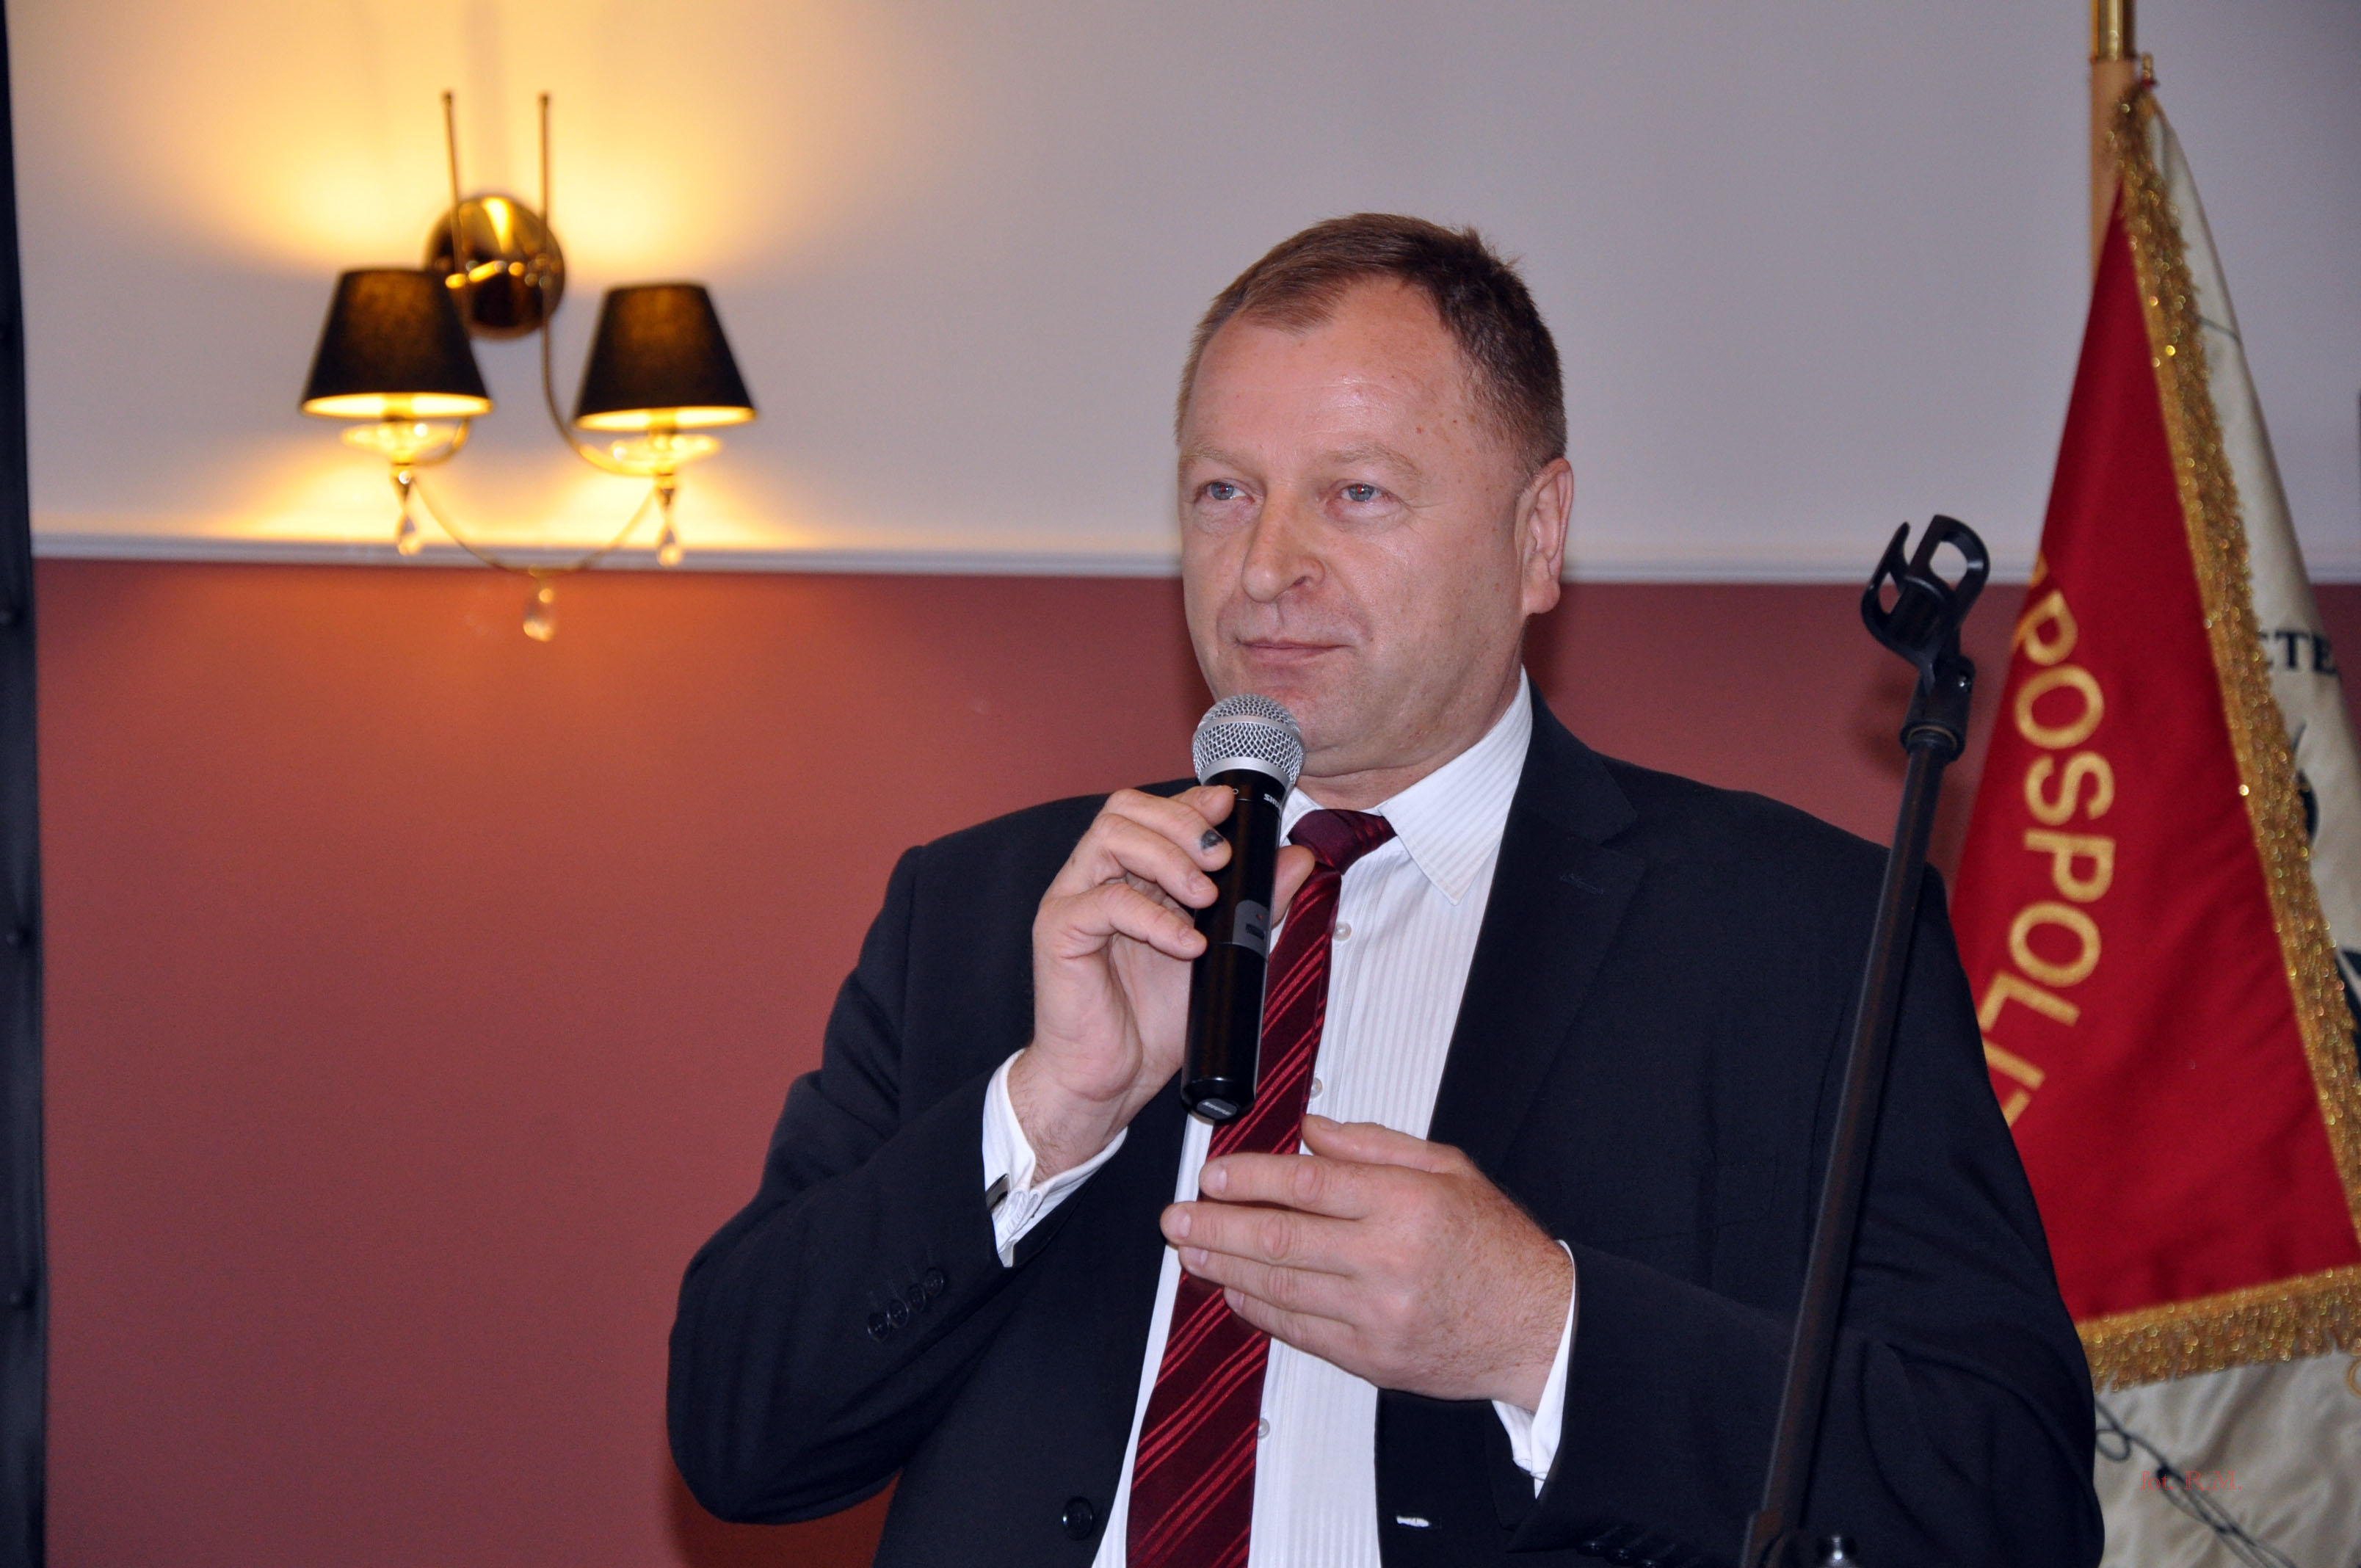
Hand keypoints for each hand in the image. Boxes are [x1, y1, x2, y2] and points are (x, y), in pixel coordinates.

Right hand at [1010, 786, 1313, 1178]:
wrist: (1111, 1080)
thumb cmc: (1153, 1022)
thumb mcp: (1223, 958)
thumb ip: (1256, 908)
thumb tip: (1297, 859)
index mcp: (1133, 875)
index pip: (1155, 812)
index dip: (1192, 802)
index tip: (1230, 808)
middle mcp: (1099, 878)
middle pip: (1126, 809)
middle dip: (1182, 822)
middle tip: (1221, 858)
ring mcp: (1075, 900)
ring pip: (1111, 838)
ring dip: (1168, 857)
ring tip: (1205, 896)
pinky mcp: (1059, 931)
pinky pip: (1104, 901)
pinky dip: (1153, 917)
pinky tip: (1187, 944)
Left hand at [1161, 1115, 1573, 1408]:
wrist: (1537, 1326)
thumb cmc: (1496, 1245)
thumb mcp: (1448, 1169)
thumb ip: (1374, 1144)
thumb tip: (1310, 1129)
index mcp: (1406, 1204)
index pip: (1305, 1184)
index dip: (1247, 1178)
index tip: (1212, 1175)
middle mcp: (1387, 1259)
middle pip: (1278, 1238)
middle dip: (1216, 1226)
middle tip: (1178, 1216)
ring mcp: (1376, 1314)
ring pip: (1278, 1288)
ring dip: (1223, 1267)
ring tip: (1191, 1251)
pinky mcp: (1371, 1356)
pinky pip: (1297, 1331)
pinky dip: (1256, 1309)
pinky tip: (1233, 1289)